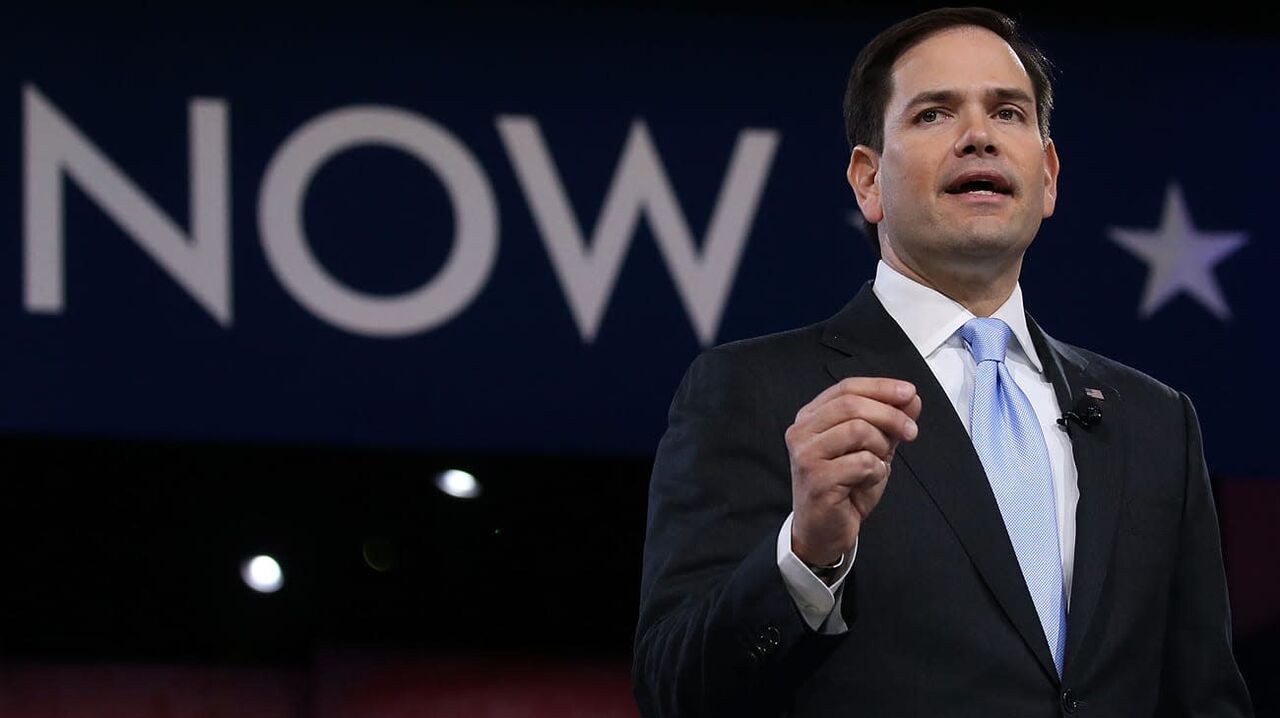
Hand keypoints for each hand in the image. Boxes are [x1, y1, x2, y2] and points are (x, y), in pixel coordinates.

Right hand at [786, 378, 920, 565]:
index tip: (910, 393)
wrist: (824, 531)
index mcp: (811, 418)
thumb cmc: (845, 488)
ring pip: (857, 429)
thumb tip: (911, 399)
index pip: (846, 387)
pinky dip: (876, 471)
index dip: (881, 387)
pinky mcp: (817, 479)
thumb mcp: (873, 449)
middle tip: (911, 432)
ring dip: (881, 446)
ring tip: (879, 463)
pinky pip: (861, 462)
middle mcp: (801, 431)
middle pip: (852, 404)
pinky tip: (867, 481)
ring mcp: (806, 455)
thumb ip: (888, 423)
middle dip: (890, 415)